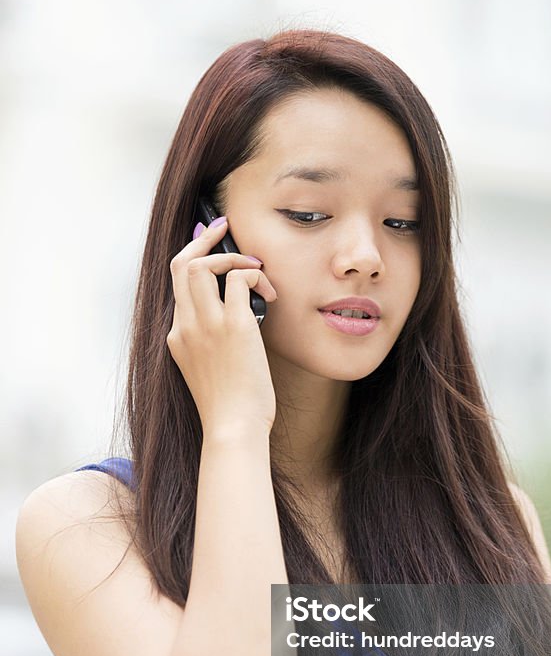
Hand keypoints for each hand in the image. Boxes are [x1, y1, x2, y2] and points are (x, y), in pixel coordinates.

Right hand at [166, 217, 277, 435]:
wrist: (233, 428)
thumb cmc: (231, 408)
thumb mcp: (209, 371)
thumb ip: (212, 343)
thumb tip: (238, 317)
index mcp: (176, 338)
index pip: (176, 285)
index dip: (191, 257)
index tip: (206, 242)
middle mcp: (185, 327)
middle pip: (179, 264)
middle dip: (202, 240)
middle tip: (224, 227)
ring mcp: (205, 326)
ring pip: (200, 265)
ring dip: (230, 256)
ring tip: (254, 268)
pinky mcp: (233, 327)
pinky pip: (238, 279)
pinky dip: (254, 275)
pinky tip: (269, 294)